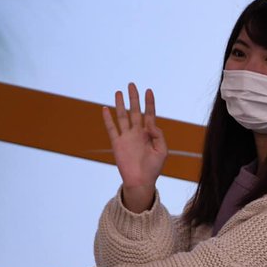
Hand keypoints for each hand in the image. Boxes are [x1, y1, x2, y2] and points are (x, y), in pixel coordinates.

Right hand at [102, 83, 166, 212]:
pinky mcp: (117, 143)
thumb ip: (158, 135)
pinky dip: (108, 119)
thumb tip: (151, 124)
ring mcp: (126, 137)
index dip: (149, 103)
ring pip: (122, 116)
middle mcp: (137, 133)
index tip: (149, 91)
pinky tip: (105, 109)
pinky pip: (112, 129)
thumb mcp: (162, 151)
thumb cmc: (153, 168)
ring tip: (119, 92)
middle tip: (132, 85)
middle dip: (134, 98)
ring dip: (120, 105)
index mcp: (149, 134)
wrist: (141, 181)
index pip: (149, 114)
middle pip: (135, 111)